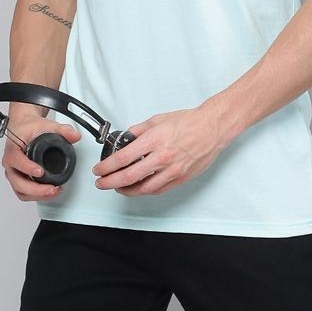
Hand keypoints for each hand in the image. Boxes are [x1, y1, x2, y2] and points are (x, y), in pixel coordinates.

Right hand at [2, 112, 82, 201]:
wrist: (23, 130)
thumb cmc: (29, 130)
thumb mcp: (46, 125)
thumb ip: (62, 130)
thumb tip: (74, 136)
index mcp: (13, 149)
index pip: (15, 160)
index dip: (27, 167)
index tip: (40, 171)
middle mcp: (11, 164)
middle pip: (18, 182)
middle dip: (35, 189)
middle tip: (51, 188)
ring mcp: (14, 174)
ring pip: (21, 191)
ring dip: (37, 195)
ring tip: (53, 191)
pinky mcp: (19, 180)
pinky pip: (24, 193)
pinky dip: (36, 196)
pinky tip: (49, 192)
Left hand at [91, 106, 225, 196]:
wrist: (212, 128)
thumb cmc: (190, 122)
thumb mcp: (158, 120)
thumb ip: (139, 130)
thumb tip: (126, 137)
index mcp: (154, 141)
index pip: (122, 159)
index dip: (106, 167)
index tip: (99, 170)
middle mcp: (162, 157)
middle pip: (128, 177)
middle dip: (110, 182)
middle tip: (102, 183)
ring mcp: (172, 170)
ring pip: (143, 188)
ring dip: (126, 190)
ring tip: (118, 187)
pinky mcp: (180, 178)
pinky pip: (158, 190)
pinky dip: (145, 191)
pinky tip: (138, 188)